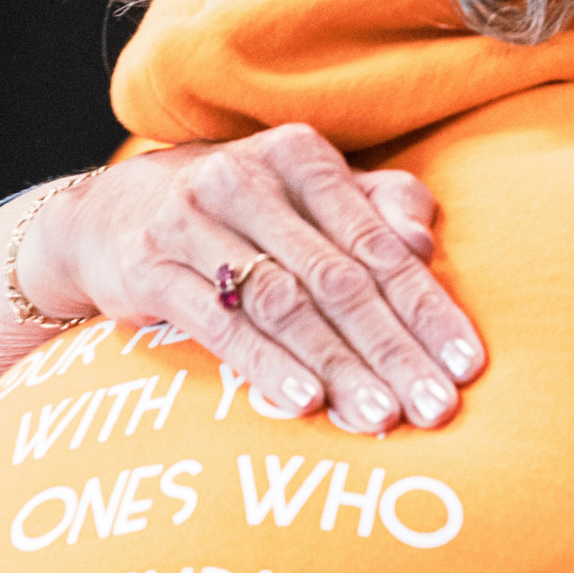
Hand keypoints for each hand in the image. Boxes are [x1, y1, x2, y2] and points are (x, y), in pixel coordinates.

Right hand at [19, 126, 484, 432]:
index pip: (378, 243)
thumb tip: (424, 243)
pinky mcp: (147, 265)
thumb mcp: (306, 196)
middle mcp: (246, 180)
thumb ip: (376, 210)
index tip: (468, 365)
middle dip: (393, 349)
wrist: (105, 214)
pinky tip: (304, 399)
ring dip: (338, 364)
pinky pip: (217, 321)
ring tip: (381, 415)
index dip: (427, 307)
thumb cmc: (237, 212)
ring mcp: (191, 220)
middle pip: (337, 278)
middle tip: (436, 407)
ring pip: (282, 303)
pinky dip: (264, 362)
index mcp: (299, 157)